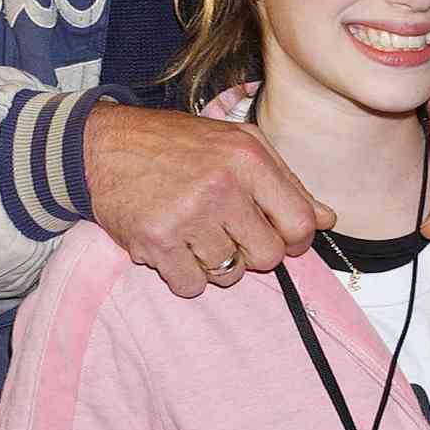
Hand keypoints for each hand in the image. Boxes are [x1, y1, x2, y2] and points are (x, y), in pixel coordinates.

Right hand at [83, 104, 334, 298]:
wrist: (104, 145)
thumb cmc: (177, 144)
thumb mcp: (238, 144)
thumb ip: (285, 182)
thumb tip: (326, 220)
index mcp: (247, 159)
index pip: (299, 222)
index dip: (295, 239)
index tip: (281, 237)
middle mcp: (221, 187)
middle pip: (267, 256)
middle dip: (254, 254)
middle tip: (231, 235)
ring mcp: (188, 217)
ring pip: (229, 274)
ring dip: (216, 263)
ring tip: (196, 233)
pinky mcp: (156, 242)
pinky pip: (192, 285)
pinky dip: (186, 275)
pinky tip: (175, 247)